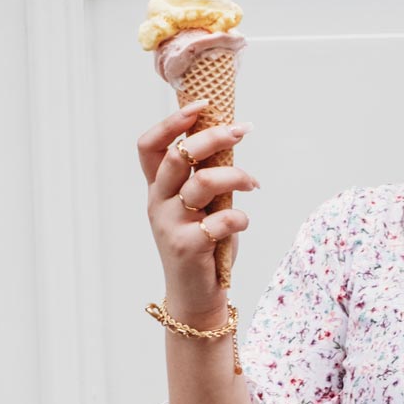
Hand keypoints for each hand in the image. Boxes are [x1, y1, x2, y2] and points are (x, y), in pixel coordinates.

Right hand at [137, 102, 258, 319]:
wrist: (196, 297)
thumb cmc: (204, 247)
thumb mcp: (200, 207)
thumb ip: (205, 178)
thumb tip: (229, 137)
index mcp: (158, 189)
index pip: (149, 146)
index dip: (172, 122)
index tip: (202, 106)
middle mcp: (158, 202)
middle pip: (179, 155)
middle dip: (213, 137)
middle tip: (242, 131)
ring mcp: (169, 225)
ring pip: (202, 183)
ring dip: (236, 176)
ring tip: (253, 184)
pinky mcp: (187, 247)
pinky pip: (220, 220)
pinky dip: (239, 217)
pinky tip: (243, 222)